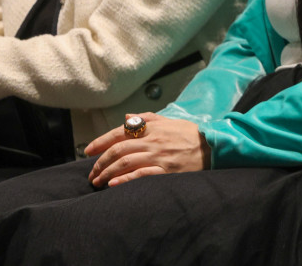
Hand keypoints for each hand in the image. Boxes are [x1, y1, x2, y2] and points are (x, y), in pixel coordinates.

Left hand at [85, 113, 209, 186]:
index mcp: (152, 128)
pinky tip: (114, 184)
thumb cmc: (190, 134)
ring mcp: (159, 157)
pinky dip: (125, 180)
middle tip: (92, 173)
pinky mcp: (166, 171)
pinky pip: (141, 175)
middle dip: (101, 162)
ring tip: (98, 182)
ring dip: (108, 173)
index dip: (101, 142)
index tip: (88, 151)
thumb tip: (125, 118)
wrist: (213, 146)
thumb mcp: (169, 120)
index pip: (119, 133)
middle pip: (118, 150)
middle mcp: (152, 141)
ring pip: (126, 163)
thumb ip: (146, 118)